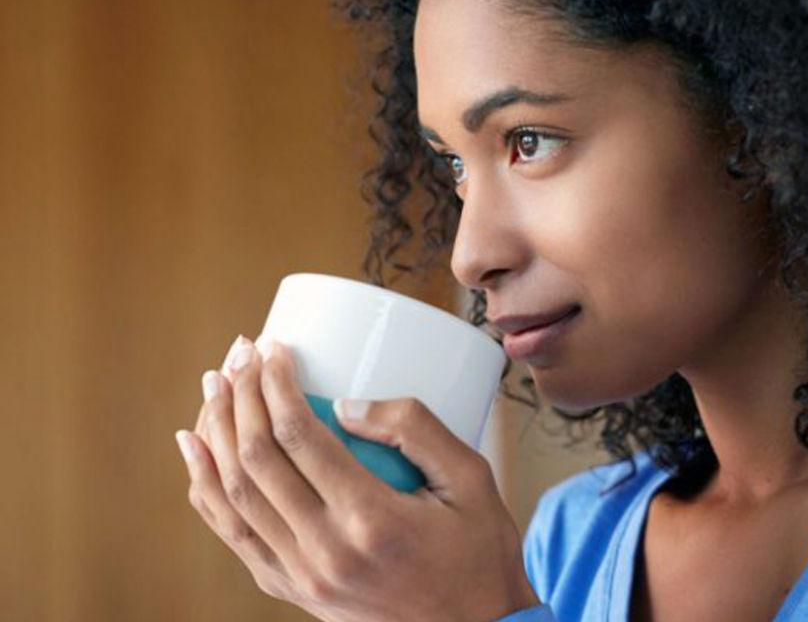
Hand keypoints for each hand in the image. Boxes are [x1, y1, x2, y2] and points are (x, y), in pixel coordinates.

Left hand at [175, 335, 539, 621]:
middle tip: (241, 353)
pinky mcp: (292, 590)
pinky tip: (197, 449)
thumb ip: (416, 430)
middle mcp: (325, 552)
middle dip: (240, 395)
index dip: (276, 383)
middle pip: (256, 459)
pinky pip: (233, 534)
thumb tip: (347, 402)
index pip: (300, 436)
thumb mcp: (471, 479)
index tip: (275, 347)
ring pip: (232, 496)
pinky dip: (206, 487)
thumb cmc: (481, 552)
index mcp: (370, 520)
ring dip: (215, 432)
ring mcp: (302, 576)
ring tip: (214, 385)